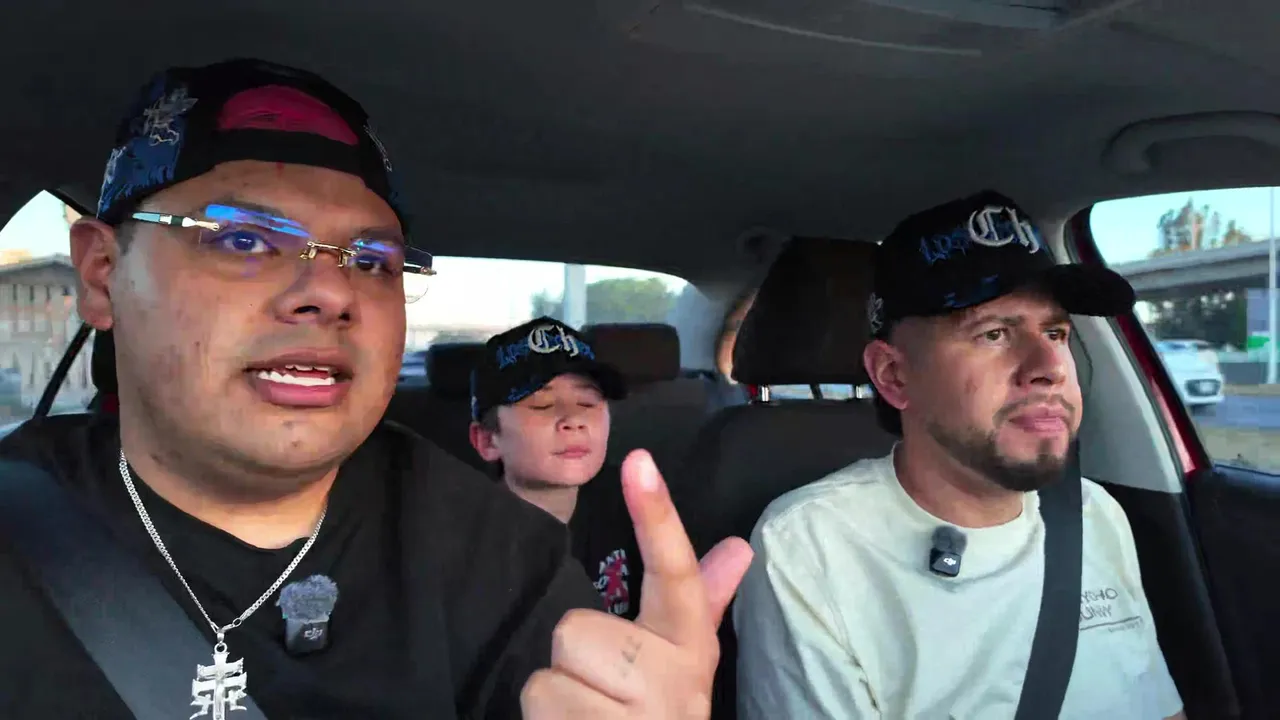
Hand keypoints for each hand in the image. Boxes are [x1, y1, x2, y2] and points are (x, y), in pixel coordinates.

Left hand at [521, 449, 753, 717]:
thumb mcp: (683, 668)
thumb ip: (705, 603)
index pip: (678, 573)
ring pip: (547, 677)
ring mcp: (639, 719)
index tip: (639, 460)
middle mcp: (674, 684)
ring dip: (556, 705)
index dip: (658, 515)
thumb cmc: (656, 719)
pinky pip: (538, 708)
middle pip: (576, 630)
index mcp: (690, 650)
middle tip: (603, 700)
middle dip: (575, 666)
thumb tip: (739, 546)